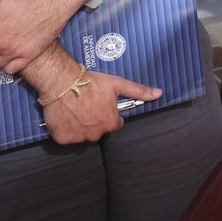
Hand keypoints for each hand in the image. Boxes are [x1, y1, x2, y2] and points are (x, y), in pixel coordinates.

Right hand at [21, 47, 161, 145]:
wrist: (62, 82)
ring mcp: (78, 138)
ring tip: (76, 109)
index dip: (109, 114)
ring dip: (80, 126)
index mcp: (111, 122)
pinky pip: (66, 137)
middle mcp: (96, 134)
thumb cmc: (91, 82)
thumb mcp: (118, 84)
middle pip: (99, 130)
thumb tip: (159, 94)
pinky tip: (65, 116)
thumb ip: (139, 91)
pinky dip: (66, 129)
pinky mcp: (62, 138)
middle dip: (95, 120)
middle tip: (88, 105)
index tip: (102, 105)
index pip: (115, 124)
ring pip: (83, 135)